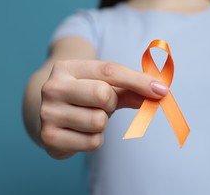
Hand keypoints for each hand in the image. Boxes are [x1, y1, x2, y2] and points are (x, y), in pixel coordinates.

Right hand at [39, 60, 168, 158]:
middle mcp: (52, 87)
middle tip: (102, 105)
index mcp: (67, 67)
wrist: (49, 113)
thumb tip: (160, 94)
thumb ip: (131, 88)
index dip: (139, 81)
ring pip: (99, 121)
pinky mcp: (49, 138)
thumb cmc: (83, 96)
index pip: (109, 71)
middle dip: (111, 103)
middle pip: (103, 94)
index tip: (162, 90)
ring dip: (101, 123)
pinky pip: (93, 142)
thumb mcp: (104, 85)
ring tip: (87, 117)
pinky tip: (80, 132)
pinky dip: (94, 140)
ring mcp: (48, 113)